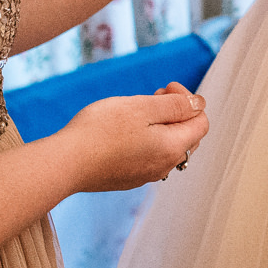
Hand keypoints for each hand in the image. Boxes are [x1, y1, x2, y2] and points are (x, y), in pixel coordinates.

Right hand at [56, 83, 208, 191]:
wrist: (66, 162)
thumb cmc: (102, 130)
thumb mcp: (144, 107)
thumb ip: (176, 105)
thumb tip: (199, 104)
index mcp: (173, 148)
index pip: (202, 122)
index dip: (189, 100)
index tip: (165, 88)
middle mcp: (164, 166)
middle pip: (188, 136)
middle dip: (178, 113)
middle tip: (154, 97)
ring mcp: (146, 175)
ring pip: (168, 147)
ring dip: (162, 126)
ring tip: (138, 113)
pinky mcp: (128, 178)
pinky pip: (150, 157)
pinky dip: (147, 140)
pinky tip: (124, 132)